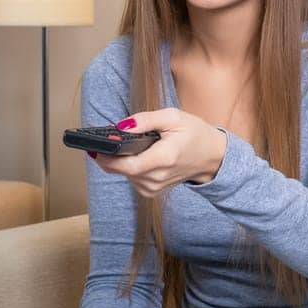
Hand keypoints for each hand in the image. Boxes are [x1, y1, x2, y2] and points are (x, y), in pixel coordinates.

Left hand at [91, 107, 228, 196]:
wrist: (212, 157)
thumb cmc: (195, 134)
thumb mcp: (173, 117)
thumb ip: (145, 120)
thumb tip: (120, 126)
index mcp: (164, 159)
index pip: (127, 165)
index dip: (107, 157)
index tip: (95, 145)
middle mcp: (157, 178)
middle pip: (121, 170)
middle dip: (110, 154)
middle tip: (108, 138)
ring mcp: (154, 187)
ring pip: (123, 174)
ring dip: (120, 159)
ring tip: (130, 145)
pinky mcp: (150, 190)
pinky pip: (130, 177)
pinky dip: (129, 165)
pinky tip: (139, 155)